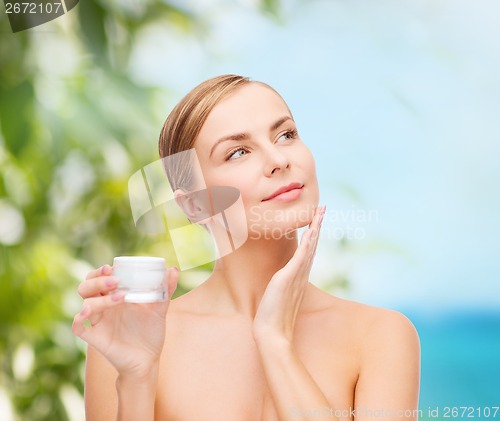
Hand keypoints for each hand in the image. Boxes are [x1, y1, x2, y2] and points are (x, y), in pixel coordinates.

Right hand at [72, 264, 177, 378]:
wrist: (148, 360)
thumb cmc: (151, 332)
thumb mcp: (160, 309)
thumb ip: (166, 289)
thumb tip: (173, 269)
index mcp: (114, 296)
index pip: (98, 277)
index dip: (100, 271)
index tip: (112, 267)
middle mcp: (103, 307)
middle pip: (86, 286)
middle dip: (97, 280)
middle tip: (115, 280)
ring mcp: (97, 321)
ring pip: (85, 302)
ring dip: (99, 297)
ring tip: (120, 297)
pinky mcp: (94, 337)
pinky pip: (78, 325)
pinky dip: (79, 317)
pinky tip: (89, 312)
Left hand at [253, 205, 325, 343]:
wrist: (272, 333)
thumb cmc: (272, 317)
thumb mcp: (276, 295)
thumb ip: (280, 285)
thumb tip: (278, 281)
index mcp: (298, 276)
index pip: (307, 251)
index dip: (312, 234)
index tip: (316, 220)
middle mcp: (301, 274)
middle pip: (312, 245)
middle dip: (317, 225)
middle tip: (323, 209)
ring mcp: (296, 275)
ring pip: (309, 247)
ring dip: (315, 228)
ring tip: (320, 213)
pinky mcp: (288, 277)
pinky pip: (300, 256)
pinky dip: (307, 243)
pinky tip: (310, 230)